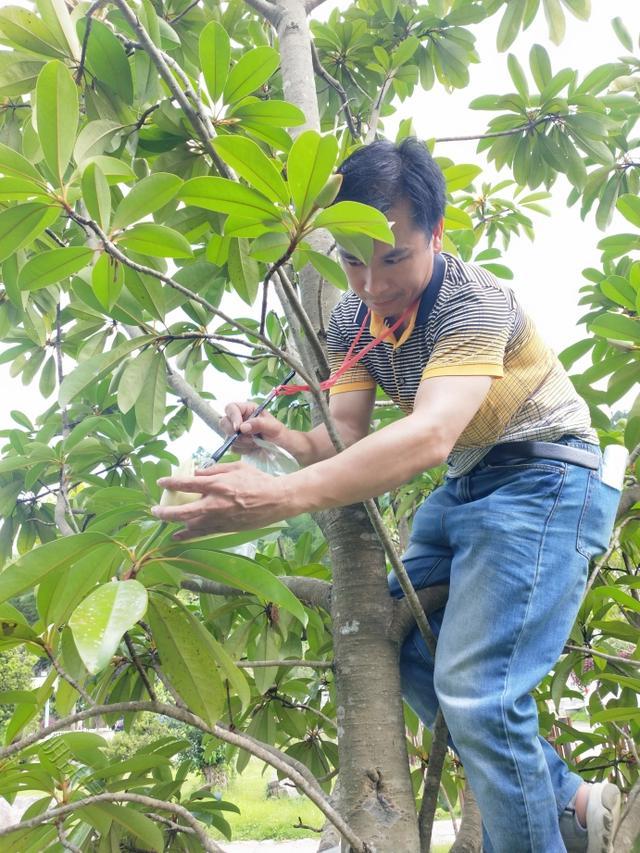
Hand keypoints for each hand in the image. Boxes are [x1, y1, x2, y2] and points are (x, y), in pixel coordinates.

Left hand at [151, 462, 288, 538]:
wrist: (276, 500)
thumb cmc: (258, 480)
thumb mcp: (235, 467)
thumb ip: (214, 470)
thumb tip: (196, 473)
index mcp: (218, 485)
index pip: (187, 484)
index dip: (171, 483)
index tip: (161, 482)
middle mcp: (215, 504)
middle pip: (182, 511)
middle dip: (165, 511)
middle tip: (154, 510)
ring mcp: (220, 519)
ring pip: (190, 524)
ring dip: (174, 523)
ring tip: (163, 520)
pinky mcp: (226, 528)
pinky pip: (202, 533)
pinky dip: (188, 534)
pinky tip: (178, 535)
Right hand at [220, 401, 285, 453]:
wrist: (282, 448)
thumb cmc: (280, 434)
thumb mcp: (274, 427)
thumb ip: (259, 424)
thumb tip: (242, 427)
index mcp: (247, 410)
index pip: (231, 408)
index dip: (232, 417)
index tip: (238, 428)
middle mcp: (240, 419)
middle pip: (224, 422)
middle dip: (234, 432)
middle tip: (250, 438)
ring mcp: (237, 433)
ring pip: (228, 437)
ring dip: (243, 442)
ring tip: (257, 443)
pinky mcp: (237, 444)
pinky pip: (233, 448)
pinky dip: (243, 450)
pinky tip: (254, 448)